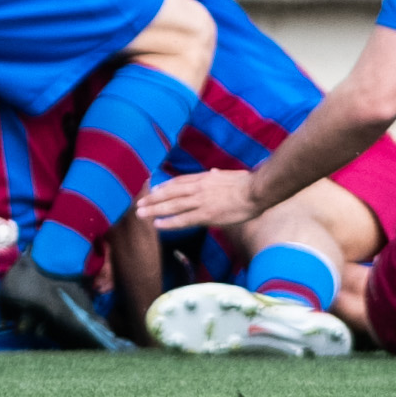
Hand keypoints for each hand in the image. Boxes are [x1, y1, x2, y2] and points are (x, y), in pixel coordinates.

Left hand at [134, 167, 255, 233]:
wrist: (256, 190)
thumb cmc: (247, 183)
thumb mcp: (228, 174)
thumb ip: (218, 175)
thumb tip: (214, 171)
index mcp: (204, 178)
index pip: (179, 182)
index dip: (164, 187)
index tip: (153, 190)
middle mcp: (198, 188)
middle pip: (170, 193)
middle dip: (153, 198)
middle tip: (139, 204)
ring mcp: (201, 201)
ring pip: (172, 206)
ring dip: (155, 210)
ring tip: (141, 214)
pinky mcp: (206, 215)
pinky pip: (183, 219)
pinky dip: (169, 222)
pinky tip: (158, 224)